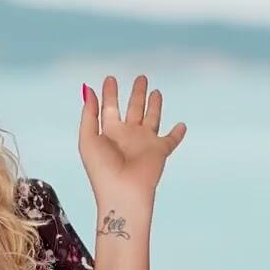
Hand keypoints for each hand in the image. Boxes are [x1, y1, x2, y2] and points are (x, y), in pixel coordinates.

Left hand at [79, 74, 185, 205]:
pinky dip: (177, 133)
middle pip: (133, 108)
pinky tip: (182, 125)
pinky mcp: (159, 150)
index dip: (109, 93)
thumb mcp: (88, 138)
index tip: (110, 78)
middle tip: (141, 77)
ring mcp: (144, 142)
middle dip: (137, 93)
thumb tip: (87, 88)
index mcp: (109, 132)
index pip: (109, 107)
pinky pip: (171, 140)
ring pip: (152, 118)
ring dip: (154, 105)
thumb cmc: (101, 169)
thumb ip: (89, 113)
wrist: (122, 192)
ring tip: (156, 91)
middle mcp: (127, 135)